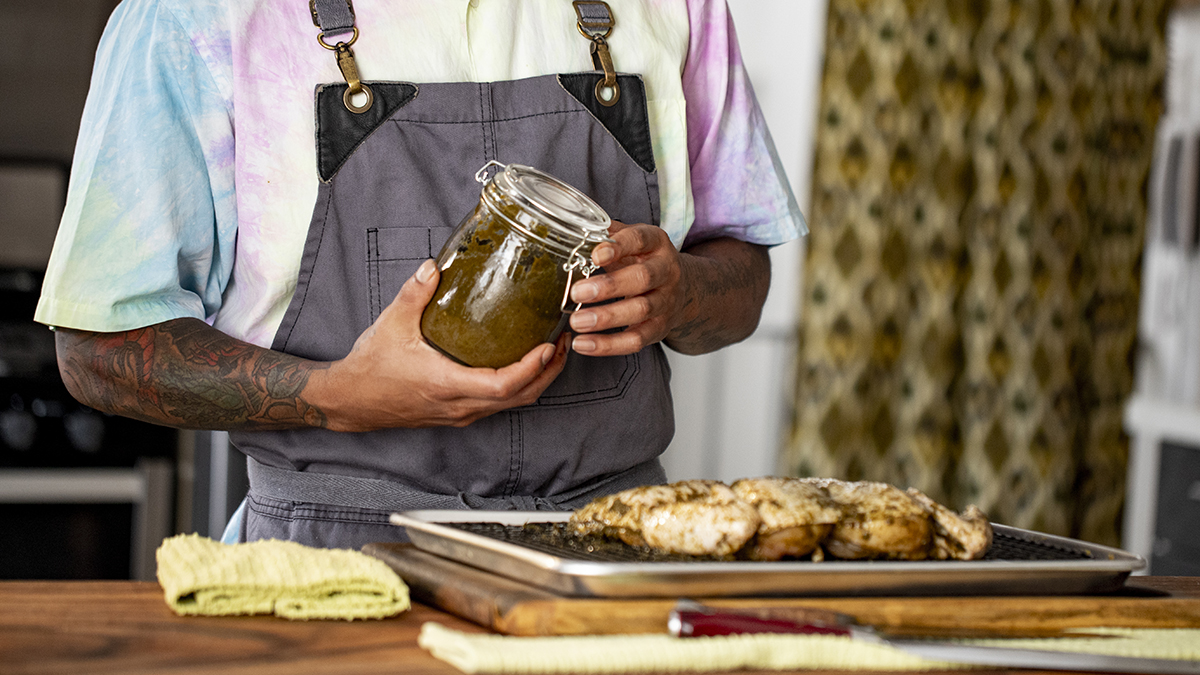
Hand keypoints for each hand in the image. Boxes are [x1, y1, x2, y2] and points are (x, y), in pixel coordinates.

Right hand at [319, 260, 569, 430]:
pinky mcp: (458, 414)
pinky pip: (499, 405)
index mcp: (447, 386)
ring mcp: (461, 414)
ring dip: (538, 380)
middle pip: (521, 397)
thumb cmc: (371, 368)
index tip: (550, 345)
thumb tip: (435, 266)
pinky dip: (520, 386)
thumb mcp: (391, 324)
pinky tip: (523, 363)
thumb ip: (415, 293)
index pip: (504, 385)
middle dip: (549, 372)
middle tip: (564, 342)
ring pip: (513, 404)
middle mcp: (460, 406)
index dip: (532, 368)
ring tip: (552, 351)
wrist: (351, 401)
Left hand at [566, 221, 687, 356]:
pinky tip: (583, 344)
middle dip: (609, 286)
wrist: (682, 289)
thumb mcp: (631, 242)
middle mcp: (666, 271)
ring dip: (606, 317)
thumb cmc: (643, 260)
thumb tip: (571, 228)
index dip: (619, 247)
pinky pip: (636, 340)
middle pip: (642, 279)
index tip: (595, 254)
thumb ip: (607, 235)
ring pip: (640, 311)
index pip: (641, 240)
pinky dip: (609, 345)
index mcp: (656, 243)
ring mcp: (665, 302)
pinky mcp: (659, 328)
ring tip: (576, 322)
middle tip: (577, 292)